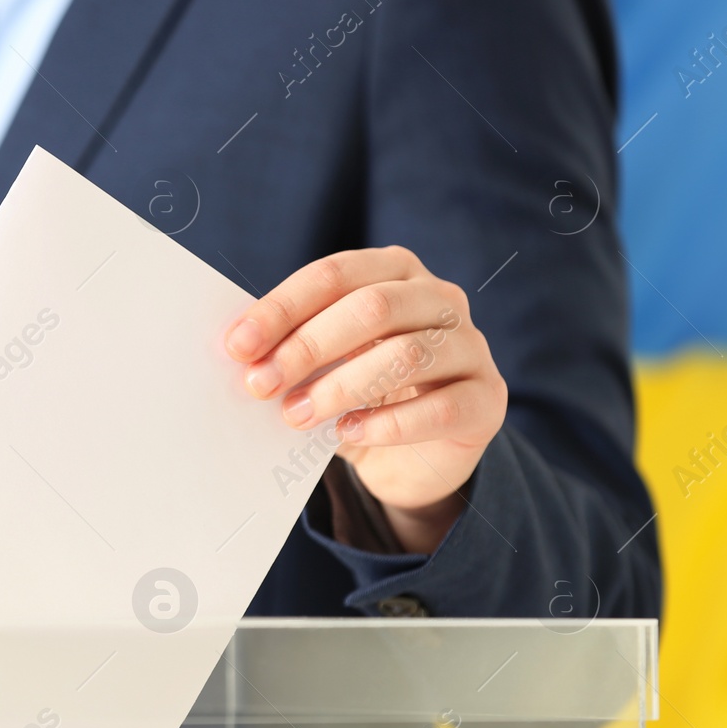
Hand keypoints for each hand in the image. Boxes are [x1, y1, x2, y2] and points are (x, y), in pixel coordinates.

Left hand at [225, 246, 507, 553]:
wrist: (415, 456)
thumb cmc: (360, 393)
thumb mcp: (323, 364)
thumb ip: (292, 350)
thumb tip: (240, 355)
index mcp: (395, 271)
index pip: (335, 274)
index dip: (282, 308)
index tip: (238, 346)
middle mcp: (441, 299)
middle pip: (372, 308)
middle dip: (307, 346)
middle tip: (260, 385)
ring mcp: (471, 347)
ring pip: (407, 355)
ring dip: (339, 388)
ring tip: (296, 416)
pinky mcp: (488, 400)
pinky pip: (441, 407)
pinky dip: (387, 424)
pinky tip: (347, 434)